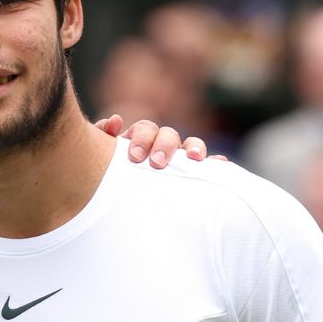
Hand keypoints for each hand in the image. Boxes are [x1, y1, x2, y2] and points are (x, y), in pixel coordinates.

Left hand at [97, 115, 213, 166]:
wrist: (116, 201)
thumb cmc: (110, 176)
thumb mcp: (102, 157)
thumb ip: (104, 135)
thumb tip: (116, 120)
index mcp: (140, 139)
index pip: (145, 130)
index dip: (141, 138)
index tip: (134, 156)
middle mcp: (162, 145)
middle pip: (168, 136)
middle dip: (164, 146)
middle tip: (156, 163)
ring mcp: (179, 159)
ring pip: (190, 146)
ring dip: (194, 148)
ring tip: (194, 158)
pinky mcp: (194, 174)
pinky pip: (209, 166)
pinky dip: (215, 163)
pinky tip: (220, 164)